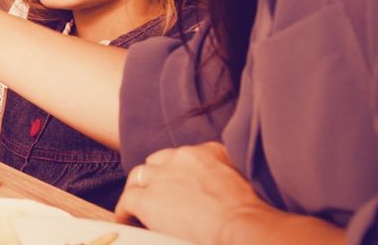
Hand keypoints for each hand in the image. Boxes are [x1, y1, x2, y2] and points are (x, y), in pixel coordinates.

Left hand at [115, 143, 273, 244]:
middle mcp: (182, 158)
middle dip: (158, 177)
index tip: (182, 184)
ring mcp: (162, 177)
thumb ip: (229, 174)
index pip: (185, 156)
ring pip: (140, 177)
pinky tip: (125, 220)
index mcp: (208, 152)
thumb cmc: (252, 213)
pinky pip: (127, 201)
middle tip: (160, 194)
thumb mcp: (245, 180)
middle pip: (159, 162)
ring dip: (140, 190)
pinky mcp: (147, 200)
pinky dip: (125, 211)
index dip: (180, 171)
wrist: (242, 226)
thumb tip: (224, 185)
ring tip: (139, 205)